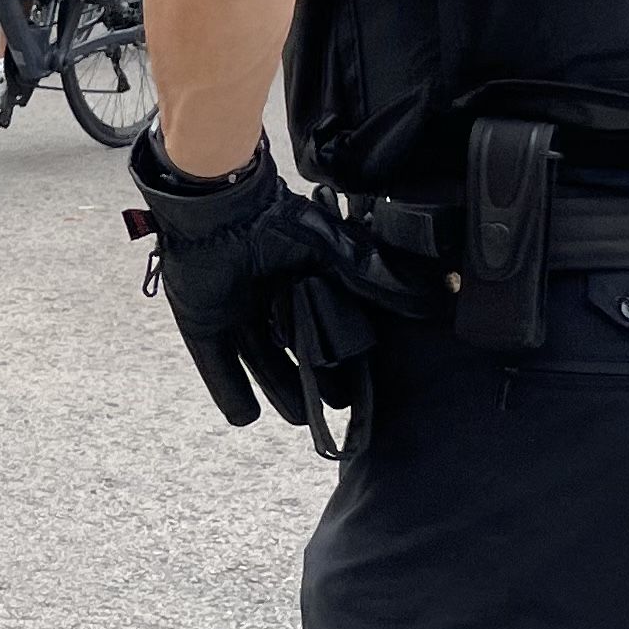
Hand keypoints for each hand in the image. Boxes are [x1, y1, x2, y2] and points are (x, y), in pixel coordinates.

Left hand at [124, 129, 415, 433]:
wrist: (217, 211)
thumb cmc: (277, 225)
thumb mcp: (335, 253)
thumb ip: (372, 280)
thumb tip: (426, 300)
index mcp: (298, 276)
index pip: (323, 325)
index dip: (340, 354)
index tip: (359, 382)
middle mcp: (267, 295)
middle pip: (292, 348)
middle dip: (311, 378)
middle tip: (333, 406)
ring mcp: (233, 310)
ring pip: (260, 359)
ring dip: (279, 389)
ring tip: (300, 417)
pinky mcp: (203, 322)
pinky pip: (217, 364)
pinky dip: (230, 390)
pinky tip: (246, 416)